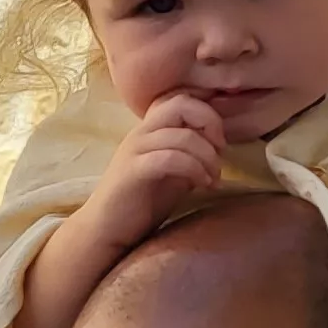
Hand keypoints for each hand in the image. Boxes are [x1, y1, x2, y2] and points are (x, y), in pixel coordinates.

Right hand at [79, 93, 227, 250]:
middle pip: (181, 104)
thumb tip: (219, 146)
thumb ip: (190, 153)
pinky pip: (170, 158)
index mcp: (151, 129)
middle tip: (220, 151)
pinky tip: (202, 184)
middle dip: (210, 123)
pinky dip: (194, 169)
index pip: (180, 98)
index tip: (220, 142)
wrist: (106, 229)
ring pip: (181, 135)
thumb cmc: (142, 202)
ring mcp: (135, 150)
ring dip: (207, 156)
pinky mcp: (133, 171)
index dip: (208, 113)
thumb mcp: (174, 172)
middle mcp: (141, 132)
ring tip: (213, 178)